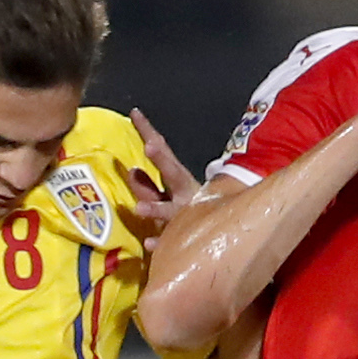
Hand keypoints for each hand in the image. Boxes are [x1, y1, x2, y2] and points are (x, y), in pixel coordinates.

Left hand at [126, 109, 199, 246]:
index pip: (163, 151)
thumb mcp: (169, 194)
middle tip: (149, 146)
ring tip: (139, 208)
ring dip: (154, 207)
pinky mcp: (185, 237)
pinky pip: (169, 241)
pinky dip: (159, 243)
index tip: (135, 114)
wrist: (225, 231)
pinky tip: (148, 244)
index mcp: (179, 179)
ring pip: (169, 210)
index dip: (148, 132)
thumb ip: (148, 185)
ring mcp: (185, 215)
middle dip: (161, 160)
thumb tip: (132, 170)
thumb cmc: (188, 210)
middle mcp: (184, 193)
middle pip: (172, 173)